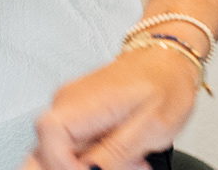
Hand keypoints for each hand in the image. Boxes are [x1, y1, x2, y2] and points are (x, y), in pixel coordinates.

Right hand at [22, 46, 201, 169]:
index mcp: (82, 100)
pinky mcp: (78, 116)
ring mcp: (70, 108)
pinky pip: (75, 147)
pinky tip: (122, 155)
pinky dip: (97, 158)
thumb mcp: (151, 127)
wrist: (169, 60)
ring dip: (93, 165)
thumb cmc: (165, 83)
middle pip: (50, 151)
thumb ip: (115, 153)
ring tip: (129, 160)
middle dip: (81, 167)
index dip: (67, 166)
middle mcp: (68, 102)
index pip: (48, 140)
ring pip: (64, 154)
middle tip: (120, 165)